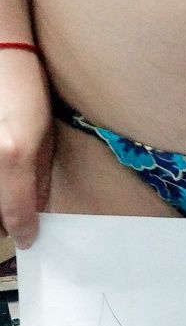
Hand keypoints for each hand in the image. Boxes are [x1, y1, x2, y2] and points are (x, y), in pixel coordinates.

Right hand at [0, 51, 54, 248]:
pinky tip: (3, 174)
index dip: (23, 231)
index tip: (29, 237)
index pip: (15, 216)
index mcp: (12, 157)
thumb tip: (36, 214)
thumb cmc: (24, 88)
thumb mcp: (43, 138)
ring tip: (8, 187)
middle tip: (16, 221)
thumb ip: (37, 181)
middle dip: (3, 221)